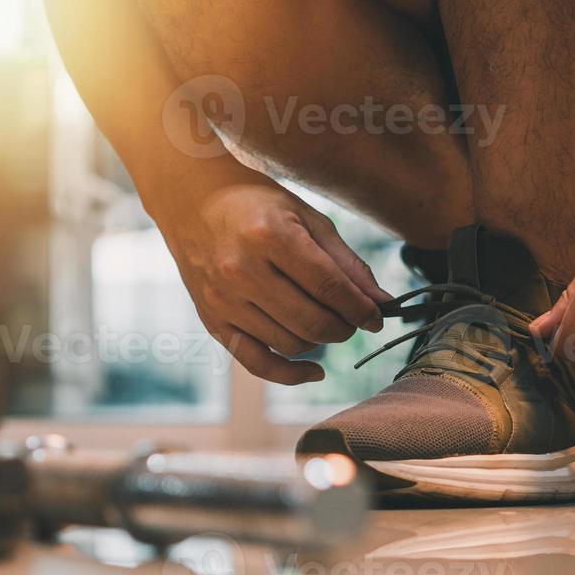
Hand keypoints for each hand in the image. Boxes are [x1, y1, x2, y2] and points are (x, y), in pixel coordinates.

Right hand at [160, 178, 390, 384]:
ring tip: (325, 321)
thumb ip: (346, 262)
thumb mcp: (306, 218)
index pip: (330, 287)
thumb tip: (383, 303)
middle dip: (344, 327)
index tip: (377, 317)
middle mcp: (242, 271)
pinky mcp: (212, 321)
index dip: (362, 309)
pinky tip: (315, 370)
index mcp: (270, 236)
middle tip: (353, 319)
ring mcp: (223, 300)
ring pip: (292, 344)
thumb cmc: (256, 205)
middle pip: (313, 322)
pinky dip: (291, 374)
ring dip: (320, 341)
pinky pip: (257, 363)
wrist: (191, 200)